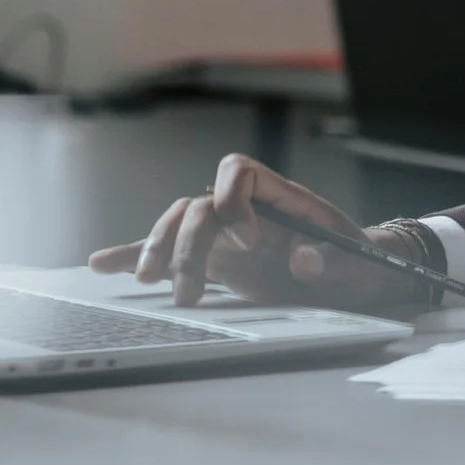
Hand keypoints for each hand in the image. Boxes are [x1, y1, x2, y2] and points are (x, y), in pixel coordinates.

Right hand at [88, 154, 415, 308]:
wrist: (359, 280)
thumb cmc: (360, 266)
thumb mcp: (357, 267)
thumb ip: (334, 262)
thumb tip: (305, 260)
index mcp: (281, 198)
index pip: (239, 173)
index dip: (233, 200)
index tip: (247, 242)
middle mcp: (247, 210)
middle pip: (200, 206)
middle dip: (187, 245)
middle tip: (189, 292)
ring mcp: (227, 235)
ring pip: (179, 225)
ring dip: (160, 251)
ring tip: (152, 283)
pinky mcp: (217, 261)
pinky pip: (172, 251)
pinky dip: (136, 255)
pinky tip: (103, 263)